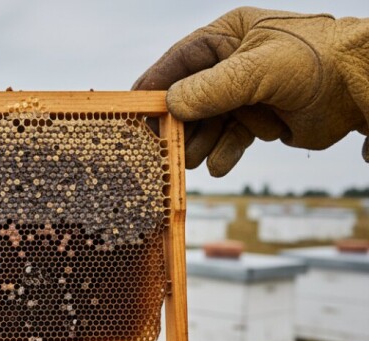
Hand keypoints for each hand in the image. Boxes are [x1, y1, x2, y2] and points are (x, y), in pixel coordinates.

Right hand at [133, 7, 368, 175]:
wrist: (365, 88)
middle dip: (177, 124)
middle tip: (161, 147)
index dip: (155, 85)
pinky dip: (223, 153)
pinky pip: (230, 139)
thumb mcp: (259, 70)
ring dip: (198, 143)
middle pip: (189, 97)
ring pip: (207, 123)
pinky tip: (218, 165)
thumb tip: (170, 106)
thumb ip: (212, 89)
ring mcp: (245, 93)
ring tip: (189, 161)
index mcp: (228, 36)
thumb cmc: (319, 62)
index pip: (180, 60)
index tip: (134, 111)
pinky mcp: (259, 120)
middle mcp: (232, 63)